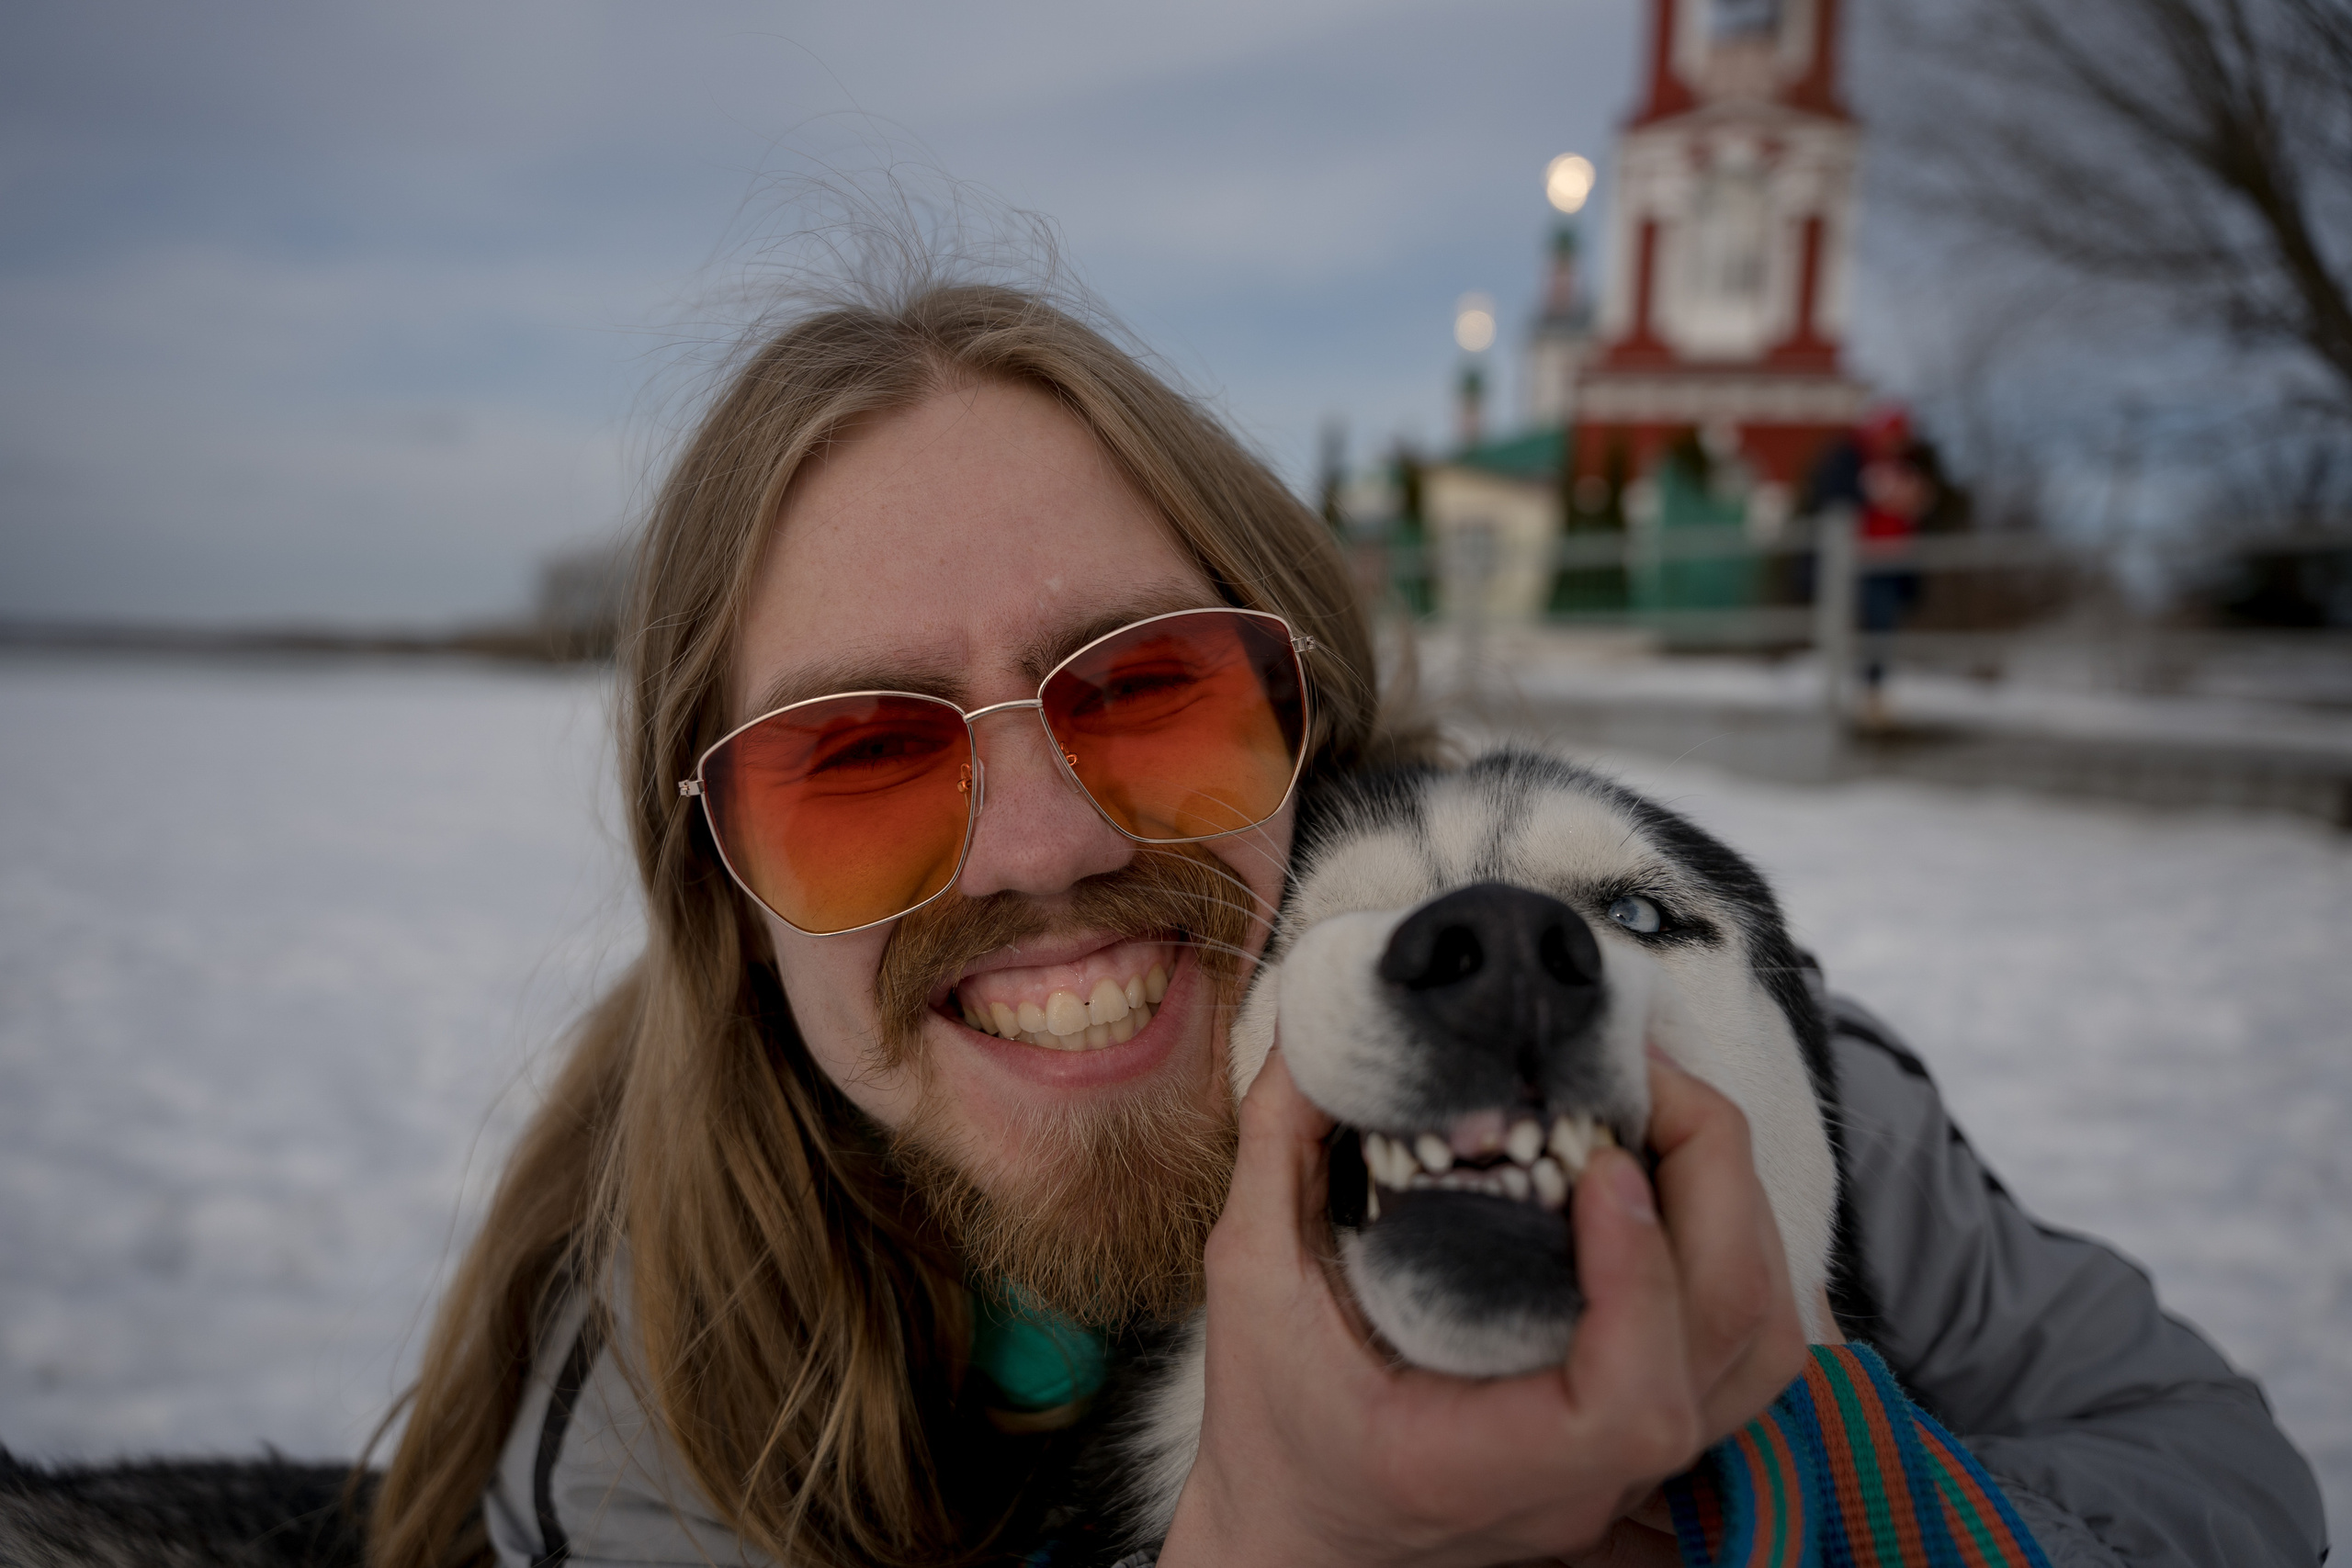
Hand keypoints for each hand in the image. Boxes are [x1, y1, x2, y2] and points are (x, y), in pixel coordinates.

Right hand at [1158, 1047, 1805, 1567]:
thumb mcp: (1252, 1288)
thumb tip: (1318, 1036)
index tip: (1599, 1168)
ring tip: (1665, 1115)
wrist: (1307, 1538)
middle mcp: (1581, 1482)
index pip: (1628, 1404)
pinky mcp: (1650, 1441)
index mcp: (1476, 1461)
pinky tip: (1686, 1182)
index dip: (1642, 1279)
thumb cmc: (1274, 1429)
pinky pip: (1753, 1353)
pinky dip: (1750, 1254)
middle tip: (1639, 1077)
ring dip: (1740, 1210)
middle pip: (1730, 1342)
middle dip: (1711, 1179)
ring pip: (1764, 1346)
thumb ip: (1279, 1156)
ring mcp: (1632, 1470)